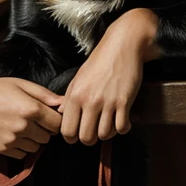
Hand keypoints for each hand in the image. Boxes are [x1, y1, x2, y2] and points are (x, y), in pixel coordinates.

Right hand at [0, 77, 63, 158]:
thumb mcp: (17, 83)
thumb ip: (43, 94)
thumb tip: (62, 103)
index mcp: (31, 108)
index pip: (58, 123)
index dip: (54, 120)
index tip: (46, 116)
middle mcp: (24, 126)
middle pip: (48, 137)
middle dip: (43, 130)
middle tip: (29, 119)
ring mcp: (13, 140)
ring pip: (35, 148)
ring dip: (31, 140)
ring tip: (17, 126)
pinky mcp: (1, 150)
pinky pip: (20, 155)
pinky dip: (18, 148)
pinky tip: (8, 134)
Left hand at [60, 8, 161, 144]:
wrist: (121, 46)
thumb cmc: (99, 61)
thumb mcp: (78, 78)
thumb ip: (69, 98)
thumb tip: (61, 114)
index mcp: (74, 96)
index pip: (67, 130)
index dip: (72, 137)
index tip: (77, 135)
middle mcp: (89, 101)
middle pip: (86, 138)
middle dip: (90, 139)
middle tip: (94, 131)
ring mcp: (107, 103)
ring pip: (105, 135)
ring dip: (107, 133)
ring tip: (108, 124)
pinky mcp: (124, 102)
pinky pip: (122, 128)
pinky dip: (123, 128)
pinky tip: (122, 120)